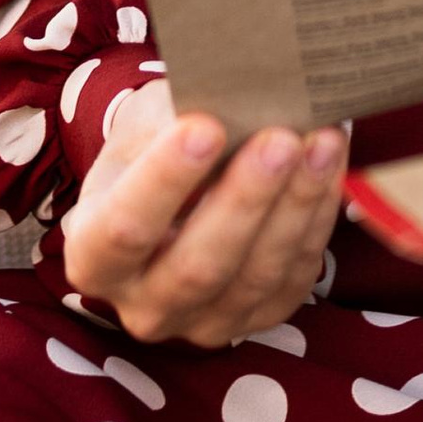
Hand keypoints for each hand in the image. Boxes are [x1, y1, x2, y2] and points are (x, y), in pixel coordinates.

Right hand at [61, 79, 349, 345]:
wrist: (177, 186)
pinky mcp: (257, 319)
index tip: (205, 126)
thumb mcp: (146, 124)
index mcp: (93, 256)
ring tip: (321, 141)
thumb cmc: (154, 146)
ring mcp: (202, 324)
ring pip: (255, 275)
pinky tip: (329, 165)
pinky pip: (293, 276)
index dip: (164, 181)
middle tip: (280, 137)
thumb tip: (238, 97)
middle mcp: (141, 307)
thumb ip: (177, 119)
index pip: (123, 228)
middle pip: (197, 266)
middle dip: (245, 198)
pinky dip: (315, 218)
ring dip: (295, 205)